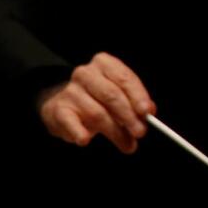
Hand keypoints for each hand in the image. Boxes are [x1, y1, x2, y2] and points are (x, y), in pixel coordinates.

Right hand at [36, 52, 155, 153]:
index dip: (138, 96)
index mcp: (104, 63)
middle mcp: (85, 73)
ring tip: (127, 144)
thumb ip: (134, 101)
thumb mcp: (118, 94)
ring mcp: (70, 91)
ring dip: (115, 132)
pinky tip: (86, 140)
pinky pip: (71, 123)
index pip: (124, 78)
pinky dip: (80, 132)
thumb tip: (149, 111)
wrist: (63, 104)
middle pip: (112, 95)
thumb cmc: (97, 98)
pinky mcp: (58, 109)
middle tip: (141, 132)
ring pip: (97, 113)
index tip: (148, 112)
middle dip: (129, 116)